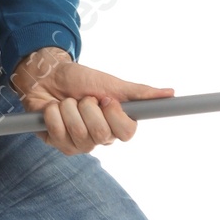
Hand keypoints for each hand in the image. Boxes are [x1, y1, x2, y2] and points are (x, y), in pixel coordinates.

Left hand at [9, 49, 174, 155]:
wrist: (49, 75)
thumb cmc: (82, 80)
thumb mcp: (112, 84)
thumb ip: (139, 92)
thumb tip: (170, 93)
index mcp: (116, 125)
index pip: (127, 132)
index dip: (115, 115)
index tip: (106, 99)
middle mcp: (99, 138)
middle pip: (100, 133)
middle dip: (88, 107)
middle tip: (83, 98)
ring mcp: (77, 144)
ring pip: (77, 131)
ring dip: (69, 107)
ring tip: (67, 101)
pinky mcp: (56, 142)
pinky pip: (57, 130)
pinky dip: (52, 112)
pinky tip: (52, 108)